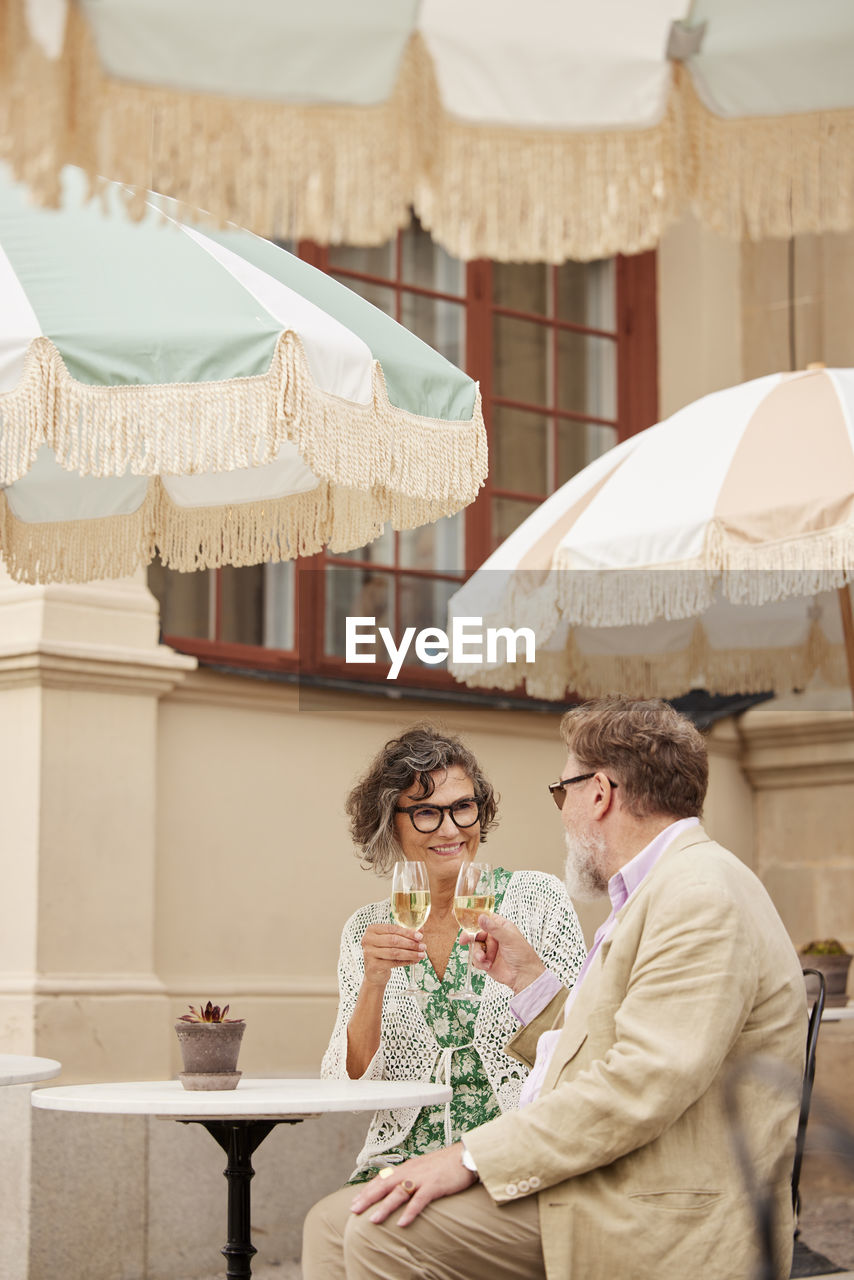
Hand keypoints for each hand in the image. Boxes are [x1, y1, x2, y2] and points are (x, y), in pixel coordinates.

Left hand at [350, 1144, 475, 1225]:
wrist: (466, 1155)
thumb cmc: (446, 1164)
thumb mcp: (423, 1167)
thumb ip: (410, 1176)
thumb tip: (398, 1187)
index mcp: (407, 1167)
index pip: (383, 1178)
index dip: (368, 1189)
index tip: (355, 1200)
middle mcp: (411, 1171)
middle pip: (385, 1184)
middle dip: (368, 1197)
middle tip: (354, 1209)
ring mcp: (422, 1178)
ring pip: (399, 1193)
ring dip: (385, 1207)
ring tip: (373, 1219)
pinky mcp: (435, 1185)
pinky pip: (420, 1200)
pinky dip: (410, 1212)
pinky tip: (402, 1223)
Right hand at [361, 923, 425, 988]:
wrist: (374, 972)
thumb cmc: (384, 953)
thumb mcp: (392, 941)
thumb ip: (405, 934)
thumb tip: (421, 929)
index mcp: (372, 930)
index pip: (392, 928)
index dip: (407, 932)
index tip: (420, 936)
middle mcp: (367, 940)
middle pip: (393, 940)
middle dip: (410, 943)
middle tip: (423, 946)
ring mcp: (369, 953)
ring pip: (394, 952)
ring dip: (410, 953)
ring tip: (421, 954)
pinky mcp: (373, 965)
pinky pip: (393, 963)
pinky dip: (406, 962)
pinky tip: (414, 961)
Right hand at [469, 914, 544, 993]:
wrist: (524, 976)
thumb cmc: (523, 956)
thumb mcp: (509, 938)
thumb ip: (494, 928)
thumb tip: (482, 918)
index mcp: (501, 927)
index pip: (485, 918)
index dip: (474, 917)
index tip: (463, 917)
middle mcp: (494, 937)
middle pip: (476, 932)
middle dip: (470, 937)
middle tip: (464, 940)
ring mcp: (490, 949)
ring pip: (474, 946)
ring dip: (477, 953)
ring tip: (483, 958)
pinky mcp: (486, 960)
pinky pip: (476, 959)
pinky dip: (480, 962)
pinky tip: (488, 965)